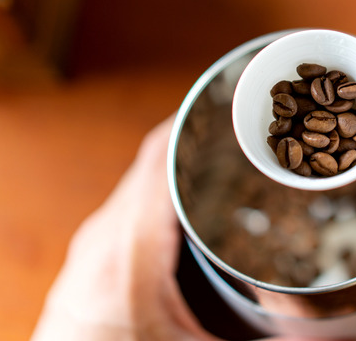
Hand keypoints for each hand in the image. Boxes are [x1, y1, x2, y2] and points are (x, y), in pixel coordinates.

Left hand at [31, 117, 312, 340]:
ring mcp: (95, 243)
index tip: (246, 98)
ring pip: (144, 176)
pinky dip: (168, 184)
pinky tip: (198, 195)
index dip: (203, 115)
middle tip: (261, 123)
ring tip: (237, 149)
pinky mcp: (95, 257)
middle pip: (157, 155)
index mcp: (128, 248)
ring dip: (187, 157)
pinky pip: (135, 199)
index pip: (163, 152)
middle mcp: (106, 234)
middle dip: (208, 131)